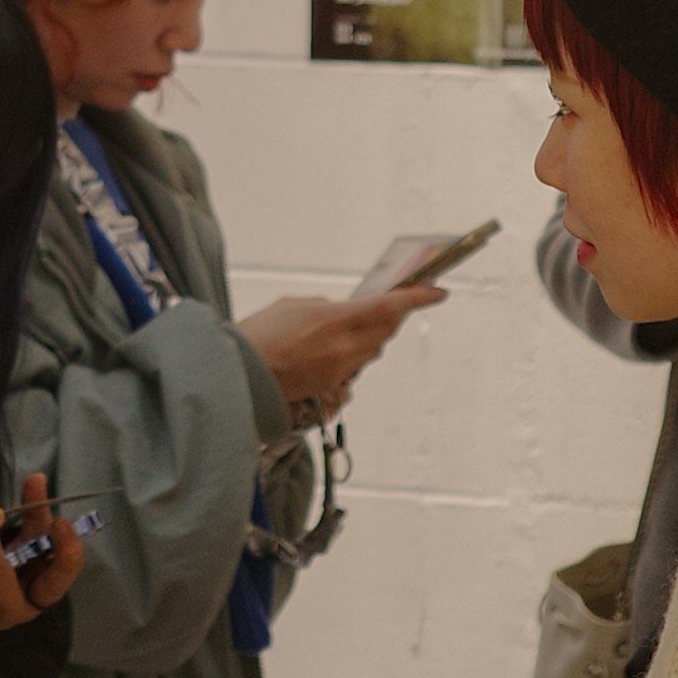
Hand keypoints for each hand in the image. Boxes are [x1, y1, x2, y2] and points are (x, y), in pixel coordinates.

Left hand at [0, 466, 84, 632]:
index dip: (69, 550)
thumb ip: (34, 509)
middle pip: (45, 591)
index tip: (61, 522)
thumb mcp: (25, 534)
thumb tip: (37, 476)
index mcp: (50, 580)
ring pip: (8, 599)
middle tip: (8, 535)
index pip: (69, 570)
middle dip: (50, 557)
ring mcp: (7, 615)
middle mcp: (34, 601)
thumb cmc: (11, 558)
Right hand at [243, 283, 445, 414]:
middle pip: (387, 330)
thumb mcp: (292, 305)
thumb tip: (338, 312)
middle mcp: (344, 347)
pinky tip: (339, 344)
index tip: (438, 291)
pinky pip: (354, 364)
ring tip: (365, 321)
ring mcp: (339, 370)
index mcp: (335, 320)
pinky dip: (354, 351)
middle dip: (396, 315)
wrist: (239, 377)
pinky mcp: (330, 386)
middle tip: (399, 302)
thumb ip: (322, 306)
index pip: (390, 307)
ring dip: (374, 334)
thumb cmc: (258, 336)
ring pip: (372, 349)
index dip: (418, 298)